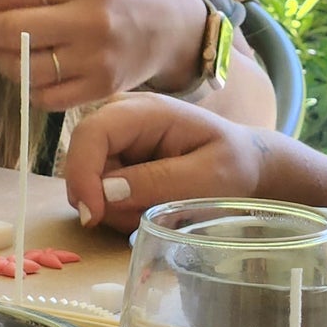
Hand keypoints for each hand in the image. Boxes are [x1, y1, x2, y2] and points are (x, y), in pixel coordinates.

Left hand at [0, 0, 205, 112]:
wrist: (175, 27)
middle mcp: (92, 19)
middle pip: (13, 30)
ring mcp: (97, 58)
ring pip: (23, 68)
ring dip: (2, 60)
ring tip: (8, 49)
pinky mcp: (100, 89)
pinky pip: (45, 97)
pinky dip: (29, 86)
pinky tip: (34, 70)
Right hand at [62, 95, 263, 233]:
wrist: (244, 164)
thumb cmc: (232, 165)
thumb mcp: (206, 178)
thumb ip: (159, 182)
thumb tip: (105, 193)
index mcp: (145, 110)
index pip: (92, 133)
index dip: (82, 174)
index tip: (93, 216)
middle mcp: (120, 116)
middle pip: (83, 161)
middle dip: (107, 200)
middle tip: (149, 216)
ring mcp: (114, 137)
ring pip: (89, 182)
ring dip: (119, 208)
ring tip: (160, 208)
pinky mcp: (114, 157)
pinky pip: (99, 191)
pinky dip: (121, 208)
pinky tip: (151, 205)